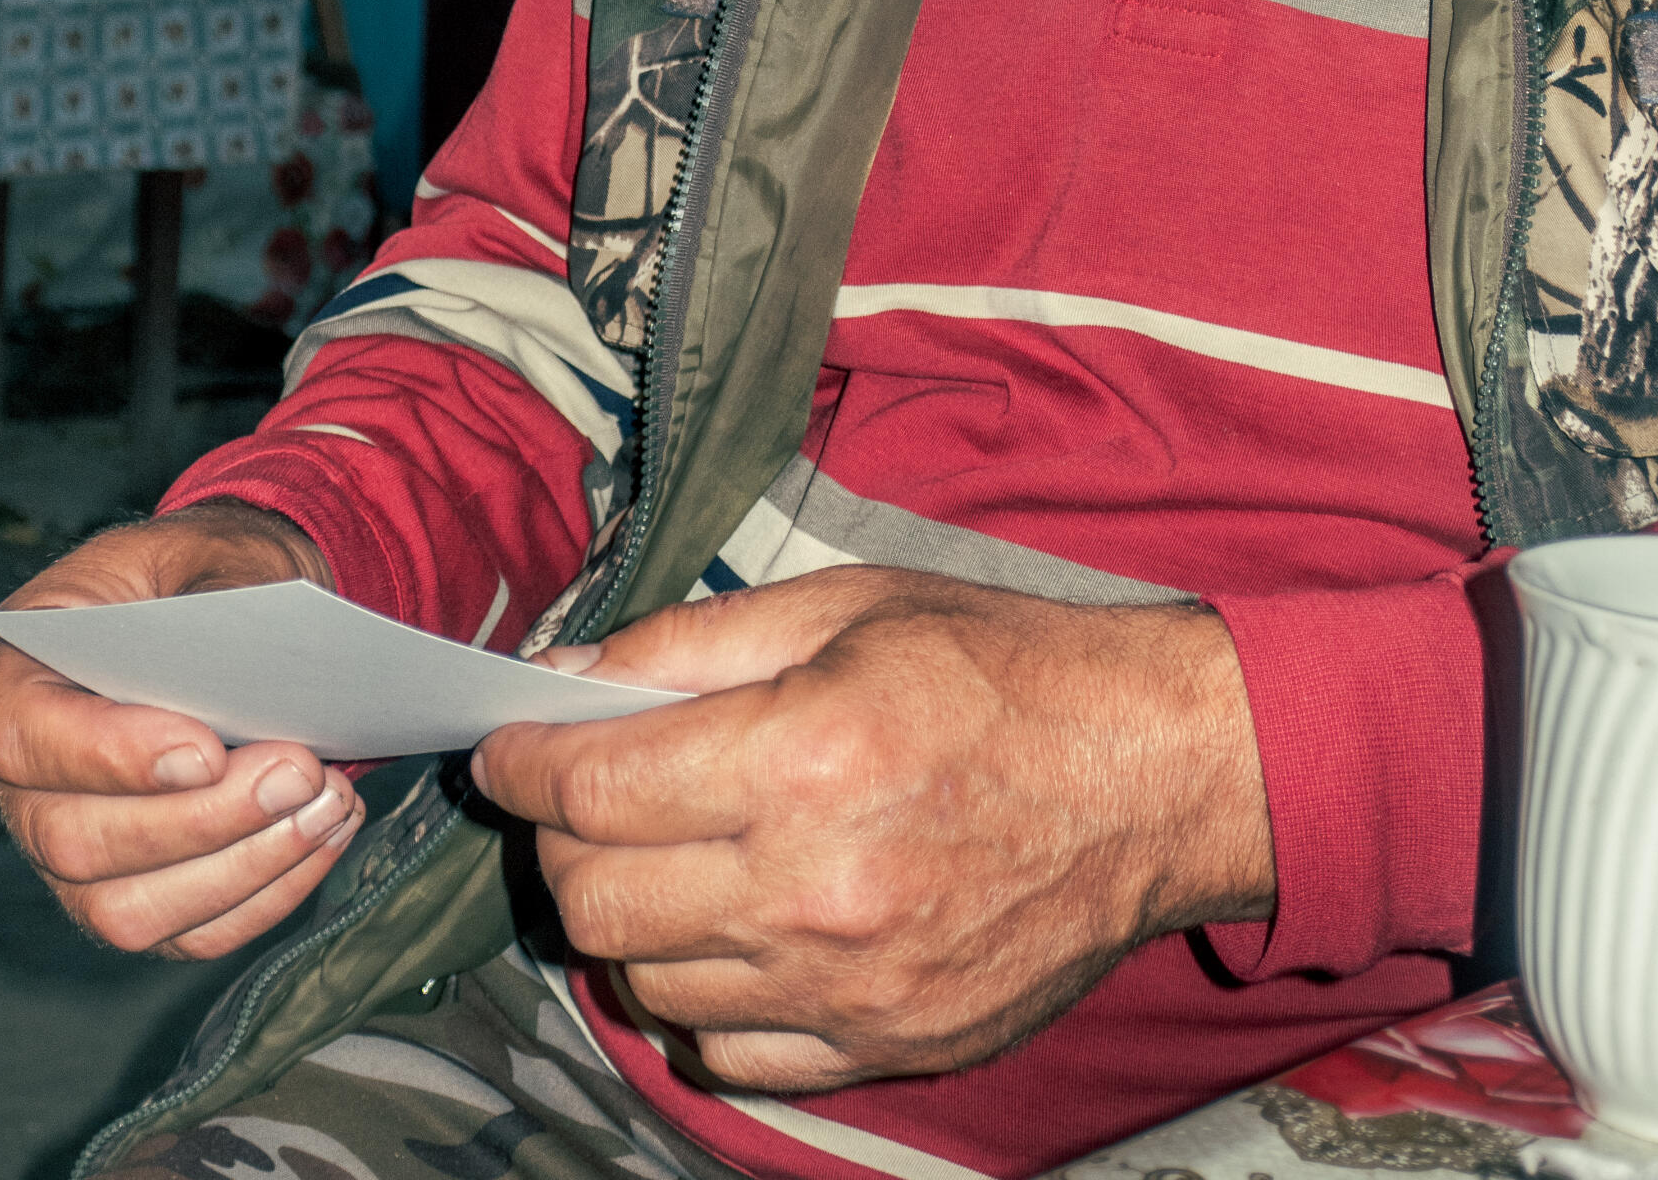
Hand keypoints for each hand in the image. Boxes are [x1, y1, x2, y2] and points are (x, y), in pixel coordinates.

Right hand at [0, 499, 365, 959]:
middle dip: (201, 819)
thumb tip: (262, 673)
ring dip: (241, 868)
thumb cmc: (208, 575)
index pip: (28, 738)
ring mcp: (72, 847)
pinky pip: (187, 932)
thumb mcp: (212, 548)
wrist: (236, 613)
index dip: (111, 757)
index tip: (207, 751)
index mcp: (18, 672)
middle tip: (300, 770)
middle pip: (77, 841)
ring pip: (126, 910)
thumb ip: (226, 598)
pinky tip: (326, 834)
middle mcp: (26, 780)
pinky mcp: (135, 892)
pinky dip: (266, 895)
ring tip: (326, 805)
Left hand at [471, 566, 1273, 1091]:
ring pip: (648, 985)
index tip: (506, 748)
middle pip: (597, 903)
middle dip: (563, 843)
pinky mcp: (888, 1046)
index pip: (593, 790)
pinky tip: (735, 929)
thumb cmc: (1002, 670)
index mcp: (804, 757)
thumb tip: (568, 680)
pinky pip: (728, 1052)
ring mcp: (851, 986)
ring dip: (631, 918)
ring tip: (672, 855)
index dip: (522, 764)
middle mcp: (816, 888)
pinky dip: (701, 996)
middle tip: (587, 798)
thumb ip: (693, 645)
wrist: (1151, 777)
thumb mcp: (848, 605)